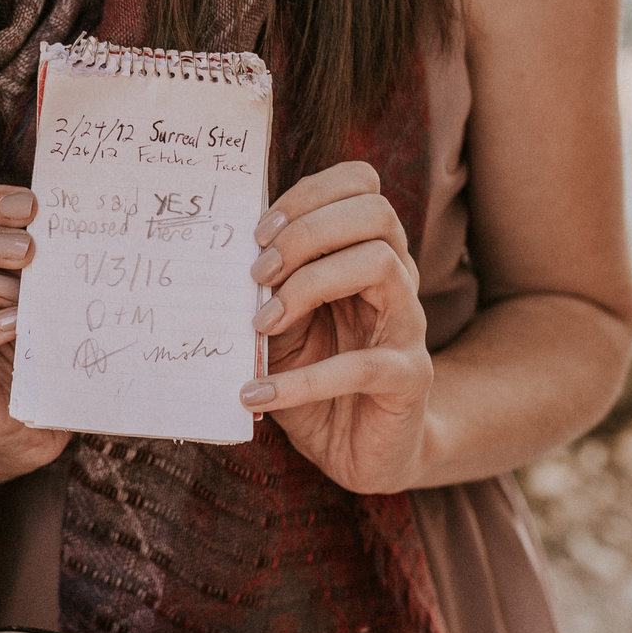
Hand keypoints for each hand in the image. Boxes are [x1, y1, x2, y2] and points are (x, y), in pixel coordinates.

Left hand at [239, 162, 434, 493]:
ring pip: (379, 264)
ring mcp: (409, 325)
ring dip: (307, 285)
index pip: (360, 184)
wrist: (358, 448)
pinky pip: (363, 365)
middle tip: (258, 274)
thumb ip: (266, 288)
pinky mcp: (410, 378)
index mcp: (366, 252)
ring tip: (261, 323)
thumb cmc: (313, 375)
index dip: (308, 195)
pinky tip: (259, 392)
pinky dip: (303, 380)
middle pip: (375, 212)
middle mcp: (397, 278)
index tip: (258, 232)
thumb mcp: (279, 325)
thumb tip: (221, 256)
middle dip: (306, 232)